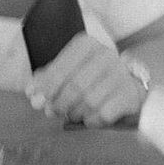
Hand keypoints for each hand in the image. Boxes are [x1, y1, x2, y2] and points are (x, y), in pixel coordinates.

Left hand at [27, 33, 145, 127]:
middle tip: (51, 111)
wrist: (127, 84)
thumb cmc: (90, 78)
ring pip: (89, 101)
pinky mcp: (131, 94)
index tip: (34, 100)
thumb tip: (32, 95)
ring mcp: (121, 74)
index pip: (61, 67)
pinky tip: (89, 118)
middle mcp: (106, 55)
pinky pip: (105, 113)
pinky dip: (92, 120)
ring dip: (75, 112)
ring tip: (72, 114)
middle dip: (59, 103)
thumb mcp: (68, 71)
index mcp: (87, 45)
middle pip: (75, 86)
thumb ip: (48, 80)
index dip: (46, 86)